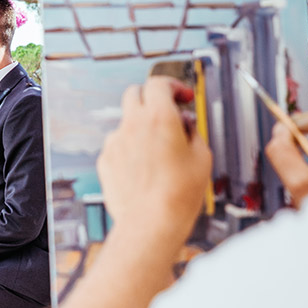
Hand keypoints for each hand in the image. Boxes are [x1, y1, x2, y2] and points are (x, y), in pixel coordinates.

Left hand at [97, 77, 211, 244]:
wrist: (151, 224)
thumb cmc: (179, 194)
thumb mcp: (202, 158)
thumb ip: (193, 132)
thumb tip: (187, 126)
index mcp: (160, 117)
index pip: (159, 84)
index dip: (173, 86)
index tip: (183, 97)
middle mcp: (133, 124)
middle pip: (135, 93)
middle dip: (151, 98)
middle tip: (166, 112)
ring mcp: (115, 142)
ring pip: (125, 121)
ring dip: (139, 126)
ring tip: (156, 150)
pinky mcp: (105, 160)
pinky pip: (117, 145)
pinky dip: (129, 148)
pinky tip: (143, 168)